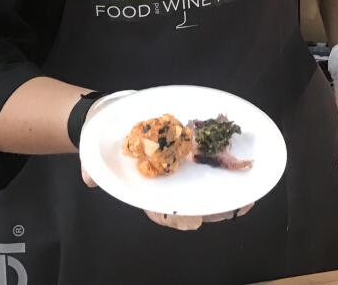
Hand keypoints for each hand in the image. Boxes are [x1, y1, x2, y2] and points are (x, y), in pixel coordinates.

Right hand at [78, 91, 254, 229]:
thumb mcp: (94, 153)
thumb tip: (90, 180)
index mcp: (144, 189)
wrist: (110, 115)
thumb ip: (93, 167)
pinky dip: (223, 164)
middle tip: (234, 209)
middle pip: (191, 204)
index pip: (161, 211)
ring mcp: (178, 166)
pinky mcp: (187, 147)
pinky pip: (207, 159)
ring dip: (226, 194)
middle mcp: (165, 182)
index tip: (192, 221)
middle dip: (213, 211)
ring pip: (204, 188)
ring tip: (247, 197)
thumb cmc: (102, 137)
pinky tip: (242, 165)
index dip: (177, 219)